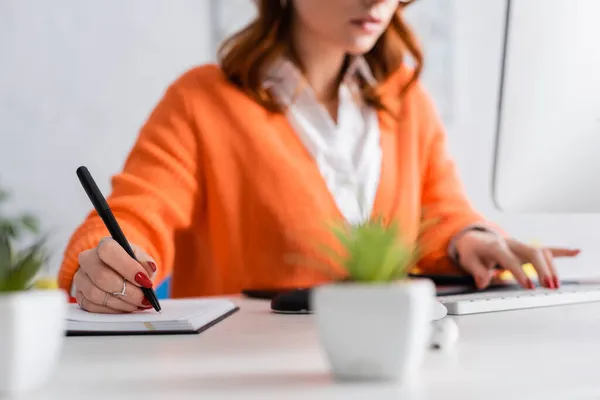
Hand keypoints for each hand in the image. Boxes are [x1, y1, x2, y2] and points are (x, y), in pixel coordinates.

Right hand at [73, 237, 156, 313]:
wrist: (122, 274)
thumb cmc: (132, 265)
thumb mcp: (143, 260)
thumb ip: (147, 263)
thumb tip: (150, 269)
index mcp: (105, 245)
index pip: (108, 251)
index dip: (127, 267)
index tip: (144, 280)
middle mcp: (88, 259)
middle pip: (101, 276)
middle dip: (127, 291)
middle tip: (143, 298)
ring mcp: (81, 278)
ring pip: (96, 294)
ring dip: (121, 303)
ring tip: (136, 304)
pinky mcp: (79, 295)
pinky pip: (92, 306)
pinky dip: (112, 310)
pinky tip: (124, 307)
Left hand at [454, 230, 579, 289]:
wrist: (473, 239)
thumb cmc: (472, 251)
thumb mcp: (468, 260)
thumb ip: (477, 271)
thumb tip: (482, 282)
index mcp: (496, 247)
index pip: (510, 259)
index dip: (519, 273)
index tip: (529, 286)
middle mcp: (511, 244)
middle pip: (531, 252)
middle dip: (541, 269)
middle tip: (548, 286)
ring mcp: (521, 246)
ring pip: (541, 252)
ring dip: (551, 268)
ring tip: (555, 285)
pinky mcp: (527, 249)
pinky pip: (546, 249)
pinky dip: (561, 251)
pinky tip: (576, 252)